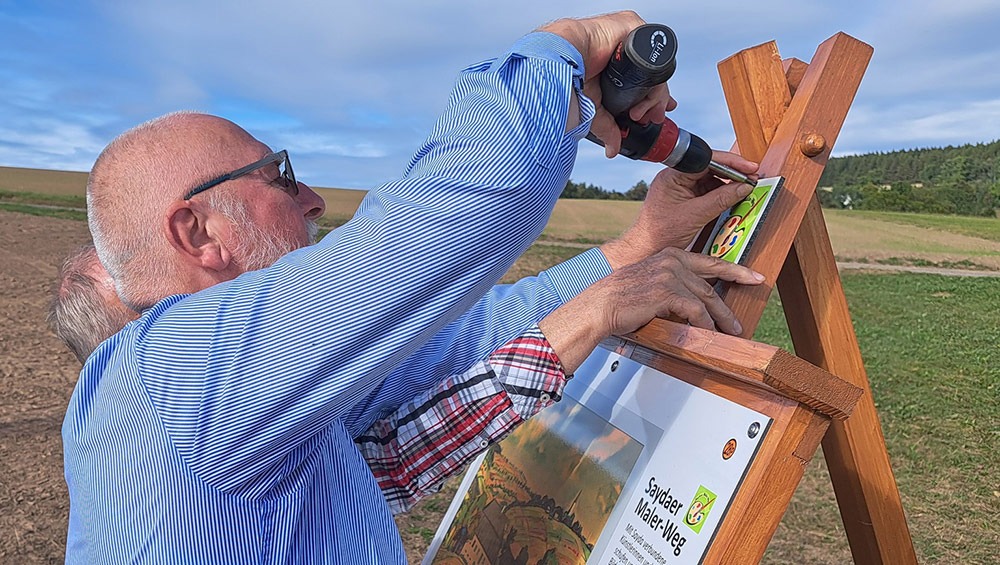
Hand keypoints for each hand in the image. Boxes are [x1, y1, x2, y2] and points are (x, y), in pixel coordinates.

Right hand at [538, 11, 674, 149]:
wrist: (560, 59)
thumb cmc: (565, 77)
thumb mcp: (591, 109)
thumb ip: (606, 127)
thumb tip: (612, 149)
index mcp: (614, 68)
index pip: (641, 83)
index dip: (651, 99)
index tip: (655, 114)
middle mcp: (622, 52)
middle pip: (652, 77)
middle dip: (657, 100)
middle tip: (654, 116)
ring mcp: (629, 38)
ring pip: (655, 68)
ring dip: (656, 92)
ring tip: (644, 110)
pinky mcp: (632, 26)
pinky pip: (654, 52)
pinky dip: (655, 74)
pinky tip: (647, 90)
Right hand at [538, 248, 763, 371]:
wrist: (599, 306)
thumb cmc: (621, 299)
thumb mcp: (651, 285)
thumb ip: (673, 287)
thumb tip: (696, 305)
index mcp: (670, 254)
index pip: (709, 261)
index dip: (735, 270)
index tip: (753, 276)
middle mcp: (672, 260)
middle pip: (710, 284)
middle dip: (728, 306)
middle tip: (741, 322)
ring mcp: (670, 274)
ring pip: (706, 299)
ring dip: (719, 320)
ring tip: (729, 334)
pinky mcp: (667, 291)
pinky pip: (695, 311)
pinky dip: (702, 325)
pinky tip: (706, 334)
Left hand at [600, 151, 759, 269]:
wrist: (645, 250)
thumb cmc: (660, 234)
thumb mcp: (696, 216)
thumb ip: (721, 199)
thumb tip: (744, 187)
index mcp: (673, 175)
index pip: (706, 160)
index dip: (731, 163)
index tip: (749, 168)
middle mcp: (675, 177)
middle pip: (710, 167)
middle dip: (732, 173)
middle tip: (752, 178)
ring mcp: (679, 187)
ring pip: (710, 179)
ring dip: (728, 184)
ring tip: (746, 189)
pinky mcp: (683, 197)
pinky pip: (706, 190)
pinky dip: (721, 194)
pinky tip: (733, 198)